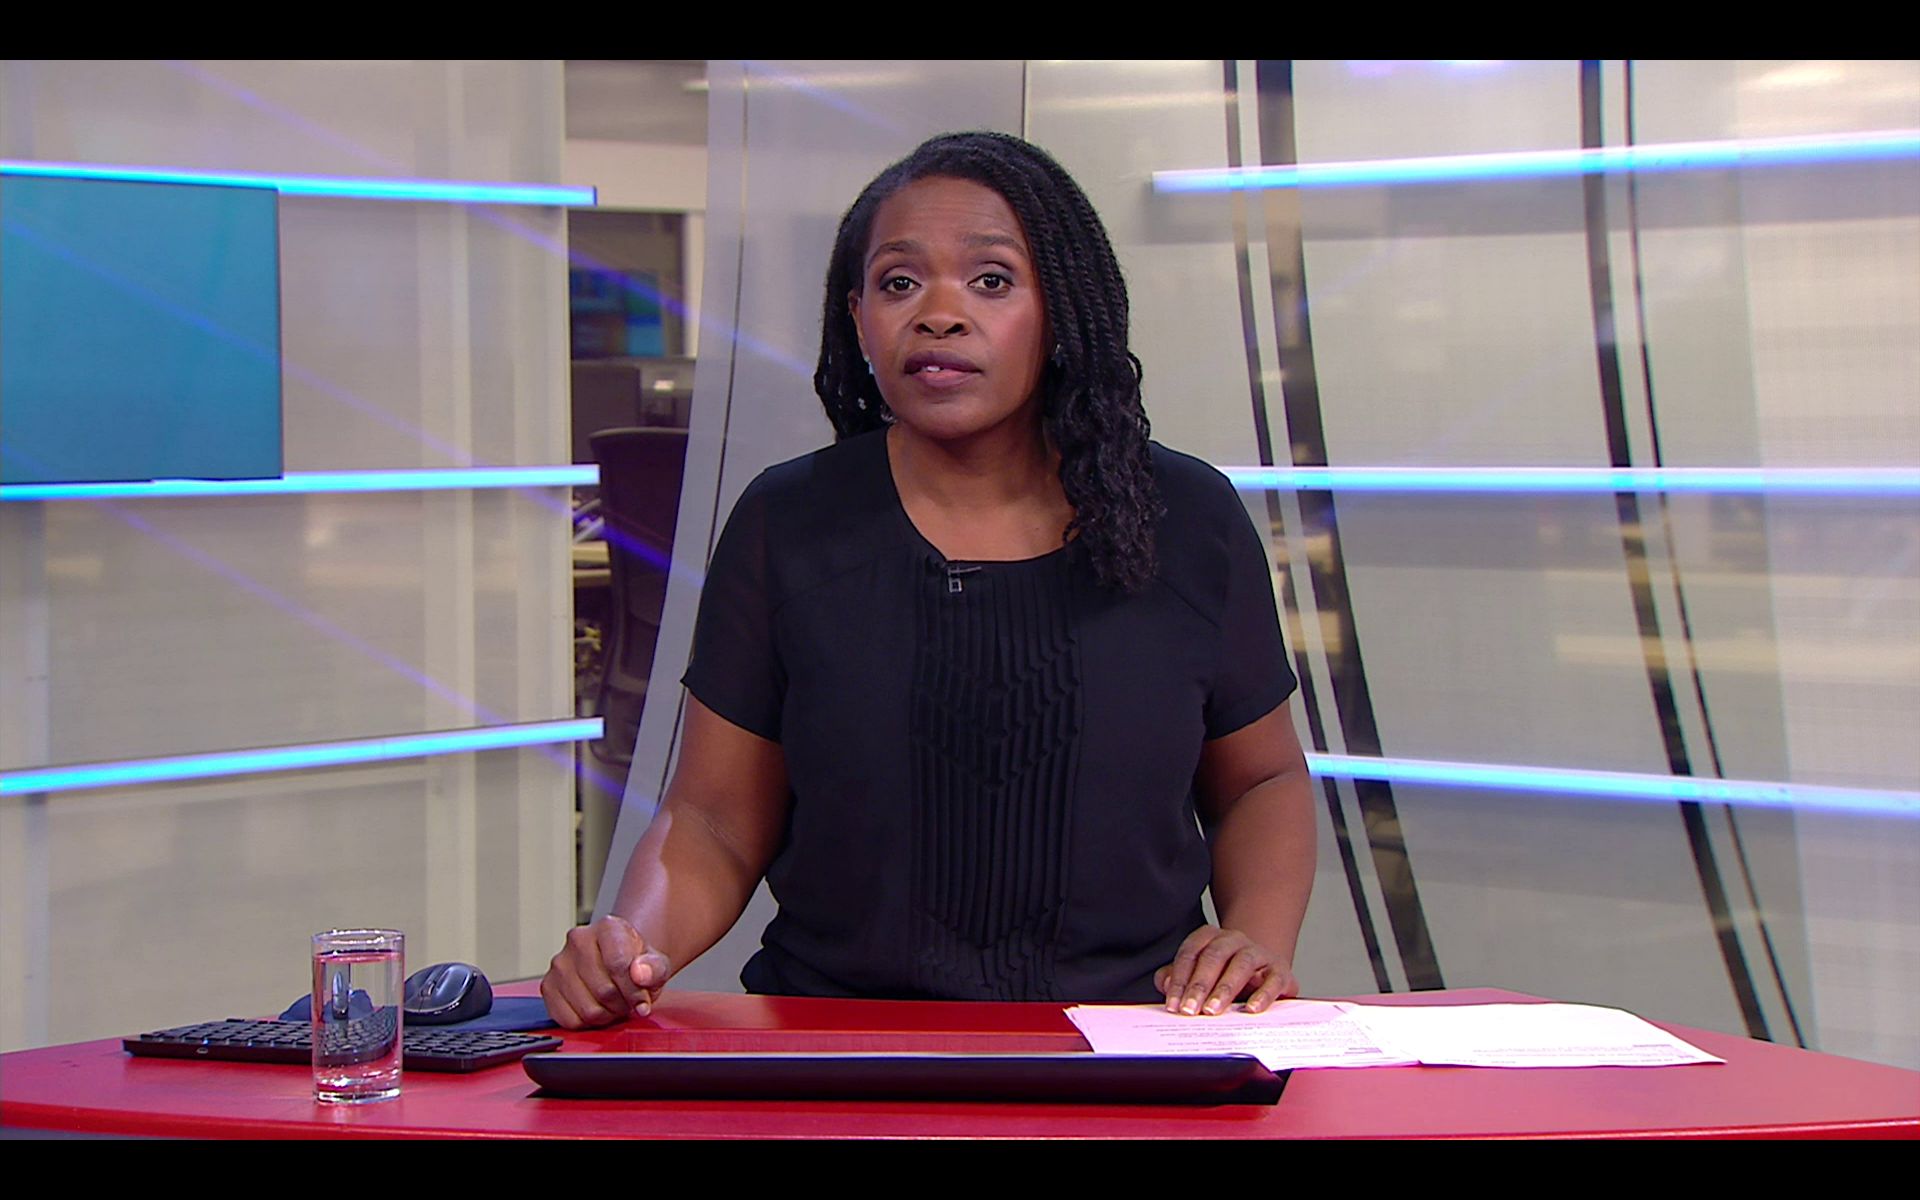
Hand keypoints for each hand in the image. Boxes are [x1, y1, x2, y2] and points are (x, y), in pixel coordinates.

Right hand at [540, 915, 673, 1029]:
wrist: (617, 963)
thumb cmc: (635, 964)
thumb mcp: (656, 964)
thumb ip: (654, 968)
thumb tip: (640, 974)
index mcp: (608, 928)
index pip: (618, 964)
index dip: (634, 991)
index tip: (643, 1002)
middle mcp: (578, 940)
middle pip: (604, 990)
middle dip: (622, 1004)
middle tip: (627, 1000)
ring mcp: (559, 963)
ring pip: (587, 1009)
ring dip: (606, 1015)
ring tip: (613, 1003)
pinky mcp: (548, 986)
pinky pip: (569, 1020)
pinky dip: (587, 1023)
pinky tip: (596, 1008)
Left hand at [1154, 925, 1298, 1015]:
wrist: (1263, 970)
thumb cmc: (1225, 974)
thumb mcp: (1199, 974)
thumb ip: (1178, 977)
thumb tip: (1166, 983)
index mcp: (1210, 937)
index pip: (1190, 954)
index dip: (1179, 980)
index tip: (1173, 1006)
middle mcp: (1234, 940)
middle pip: (1214, 957)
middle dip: (1199, 985)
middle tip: (1190, 1010)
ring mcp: (1258, 952)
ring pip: (1242, 964)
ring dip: (1225, 988)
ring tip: (1213, 1010)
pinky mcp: (1279, 970)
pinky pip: (1273, 980)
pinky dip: (1263, 995)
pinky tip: (1251, 1009)